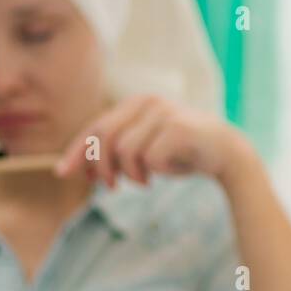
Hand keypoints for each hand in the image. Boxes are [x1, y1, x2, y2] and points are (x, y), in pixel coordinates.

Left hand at [54, 94, 244, 187]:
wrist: (226, 153)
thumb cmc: (181, 152)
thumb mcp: (144, 147)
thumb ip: (115, 149)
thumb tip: (74, 166)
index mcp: (137, 102)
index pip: (96, 126)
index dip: (78, 151)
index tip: (63, 173)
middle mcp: (148, 102)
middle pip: (105, 138)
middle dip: (102, 167)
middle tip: (111, 187)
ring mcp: (164, 114)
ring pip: (126, 152)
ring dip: (134, 174)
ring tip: (147, 180)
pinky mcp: (178, 129)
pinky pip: (150, 159)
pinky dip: (156, 172)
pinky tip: (169, 172)